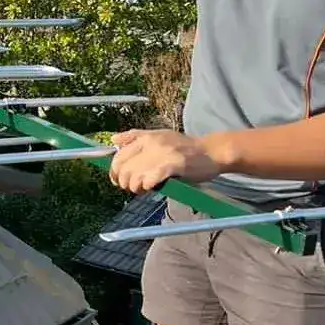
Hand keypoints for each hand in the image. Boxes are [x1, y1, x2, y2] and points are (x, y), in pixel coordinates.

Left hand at [107, 128, 223, 191]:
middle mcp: (152, 143)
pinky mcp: (175, 164)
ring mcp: (163, 153)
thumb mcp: (159, 135)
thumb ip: (135, 137)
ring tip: (144, 189)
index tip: (118, 181)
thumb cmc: (184, 147)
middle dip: (125, 182)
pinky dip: (148, 185)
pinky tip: (152, 187)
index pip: (119, 157)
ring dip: (136, 187)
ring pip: (136, 177)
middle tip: (134, 188)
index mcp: (146, 137)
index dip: (114, 172)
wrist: (211, 151)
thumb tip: (113, 140)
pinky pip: (152, 178)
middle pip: (124, 169)